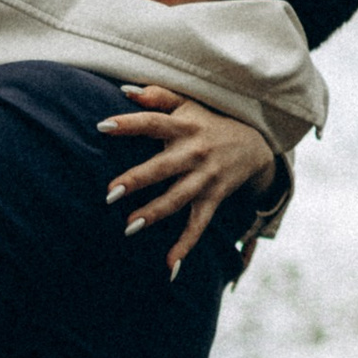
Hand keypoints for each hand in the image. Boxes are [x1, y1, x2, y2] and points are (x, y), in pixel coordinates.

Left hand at [98, 86, 281, 277]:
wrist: (255, 144)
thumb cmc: (209, 122)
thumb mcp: (188, 104)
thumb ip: (157, 96)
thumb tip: (124, 91)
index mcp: (184, 126)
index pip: (153, 123)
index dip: (129, 124)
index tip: (101, 126)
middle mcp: (194, 152)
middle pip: (162, 167)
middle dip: (137, 181)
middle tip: (109, 194)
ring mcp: (205, 178)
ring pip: (178, 198)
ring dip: (155, 213)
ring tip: (128, 227)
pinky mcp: (213, 198)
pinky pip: (198, 225)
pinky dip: (185, 246)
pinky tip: (169, 267)